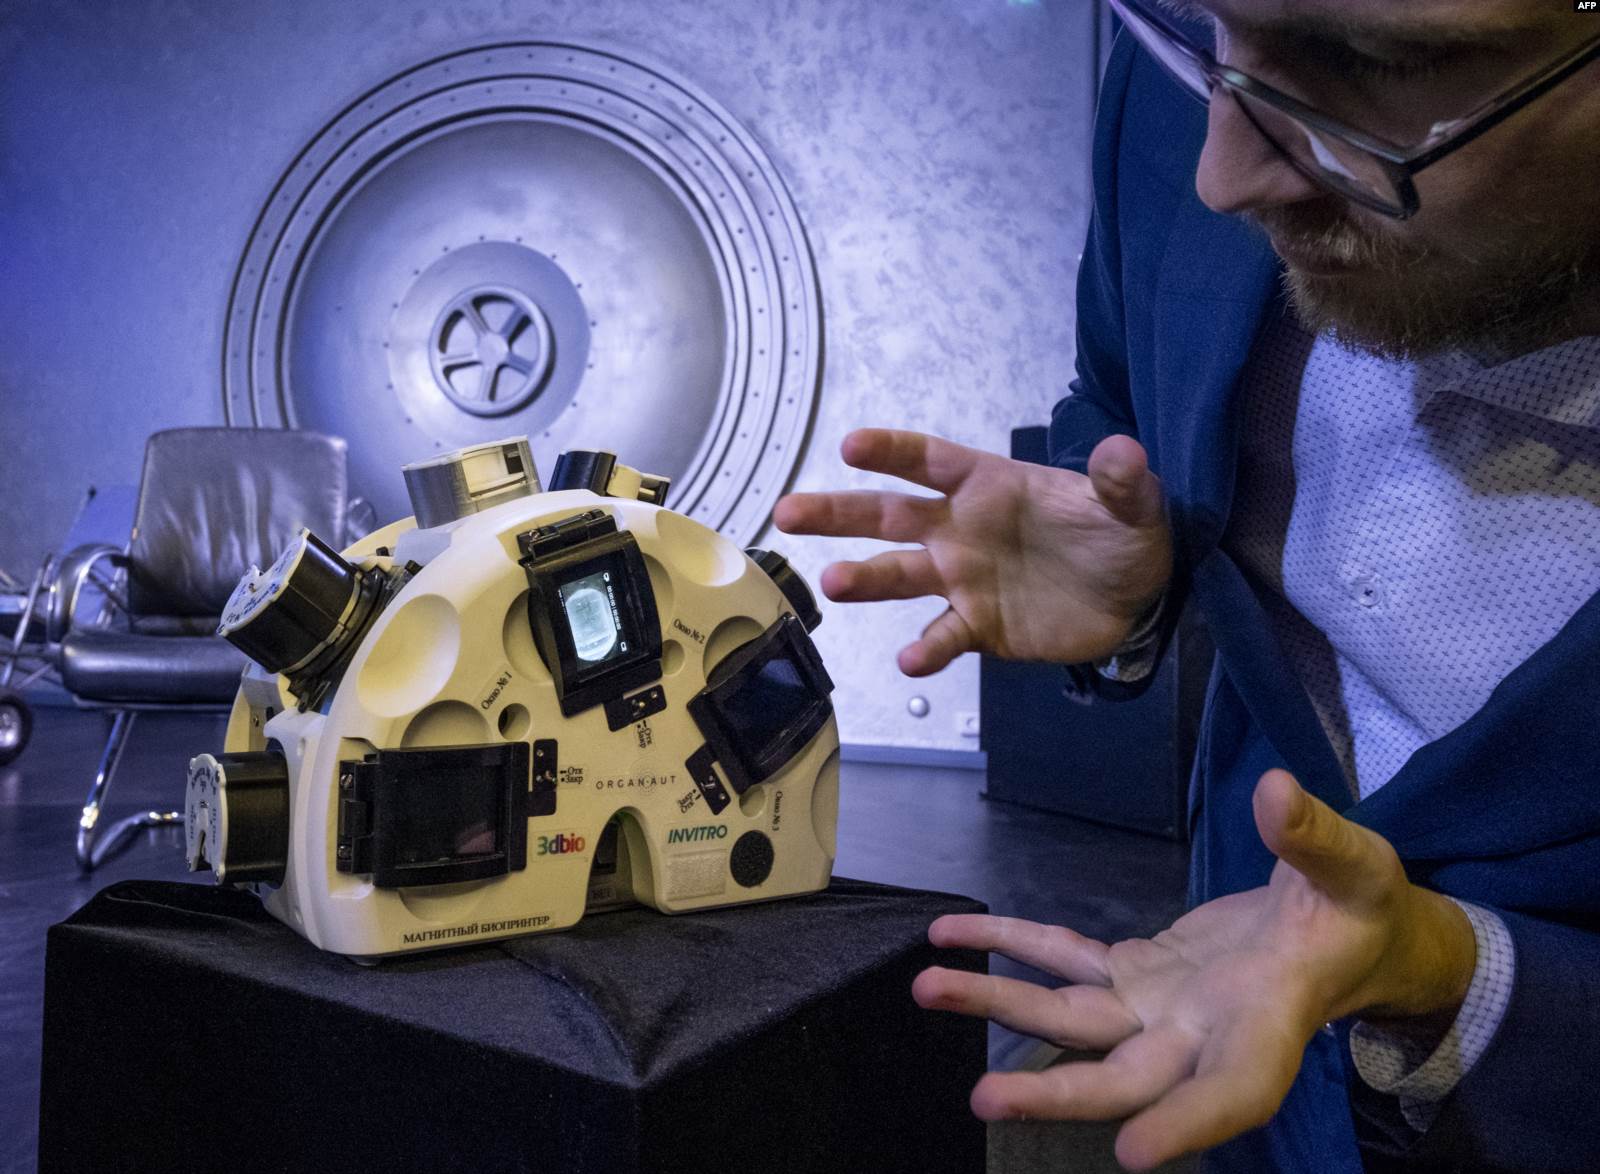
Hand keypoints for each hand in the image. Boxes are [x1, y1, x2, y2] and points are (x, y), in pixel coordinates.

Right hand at [772, 428, 1172, 674]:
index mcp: (987, 484)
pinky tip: (910, 659)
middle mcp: (960, 530)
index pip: (929, 462)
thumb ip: (1120, 481)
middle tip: (788, 513)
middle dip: (838, 513)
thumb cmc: (1120, 534)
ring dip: (866, 580)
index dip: (892, 451)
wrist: (1135, 599)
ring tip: (834, 585)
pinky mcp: (978, 626)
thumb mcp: (1132, 502)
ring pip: (899, 577)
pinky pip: (944, 636)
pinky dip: (927, 648)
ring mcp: (963, 580)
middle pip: (888, 516)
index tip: (851, 446)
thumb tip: (1124, 453)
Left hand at [912, 770, 1477, 1169]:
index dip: (1186, 1124)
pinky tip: (956, 936)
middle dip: (1054, 1093)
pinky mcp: (1137, 975)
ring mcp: (1160, 1009)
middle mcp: (1203, 1034)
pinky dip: (1012, 946)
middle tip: (984, 1102)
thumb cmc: (1359, 908)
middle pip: (1123, 1078)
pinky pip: (1066, 962)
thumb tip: (1276, 793)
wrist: (1344, 928)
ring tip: (928, 988)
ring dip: (1000, 1007)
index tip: (1135, 1154)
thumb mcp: (1356, 870)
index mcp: (1269, 1025)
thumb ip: (1314, 839)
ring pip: (1073, 1021)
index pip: (1232, 1092)